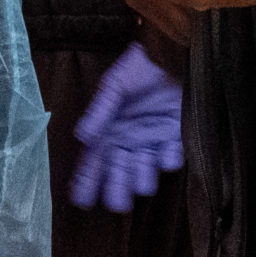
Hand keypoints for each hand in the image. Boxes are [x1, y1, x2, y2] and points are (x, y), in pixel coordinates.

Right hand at [71, 41, 183, 211]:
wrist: (173, 54)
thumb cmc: (139, 67)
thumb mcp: (114, 86)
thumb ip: (100, 111)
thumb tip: (82, 136)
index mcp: (109, 129)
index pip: (93, 159)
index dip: (86, 179)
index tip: (80, 201)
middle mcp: (128, 139)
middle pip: (117, 171)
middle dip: (115, 188)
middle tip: (117, 203)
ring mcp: (152, 140)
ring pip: (143, 170)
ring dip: (141, 177)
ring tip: (141, 181)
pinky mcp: (175, 136)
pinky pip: (172, 155)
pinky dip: (169, 159)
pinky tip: (166, 157)